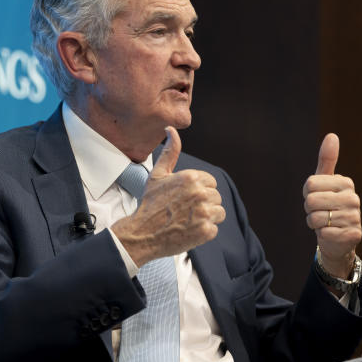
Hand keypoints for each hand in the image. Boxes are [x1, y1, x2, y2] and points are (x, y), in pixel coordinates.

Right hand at [112, 127, 225, 263]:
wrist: (143, 232)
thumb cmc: (150, 203)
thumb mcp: (158, 175)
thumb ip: (170, 152)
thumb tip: (171, 129)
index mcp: (191, 177)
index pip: (210, 182)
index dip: (198, 190)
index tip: (183, 198)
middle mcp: (200, 193)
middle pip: (216, 197)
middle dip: (203, 203)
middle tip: (184, 210)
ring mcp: (204, 213)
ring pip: (219, 212)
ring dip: (206, 217)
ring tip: (187, 220)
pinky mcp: (206, 230)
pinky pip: (214, 228)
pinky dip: (203, 231)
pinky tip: (188, 230)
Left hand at [302, 133, 361, 276]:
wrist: (337, 237)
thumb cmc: (327, 205)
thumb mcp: (323, 182)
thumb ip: (326, 160)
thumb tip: (332, 135)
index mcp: (345, 182)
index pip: (309, 184)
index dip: (307, 194)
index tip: (317, 197)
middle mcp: (353, 198)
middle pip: (311, 201)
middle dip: (309, 209)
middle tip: (320, 212)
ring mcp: (355, 216)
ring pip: (315, 218)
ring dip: (314, 223)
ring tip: (325, 222)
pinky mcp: (353, 234)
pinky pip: (323, 232)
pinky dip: (322, 235)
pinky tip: (331, 233)